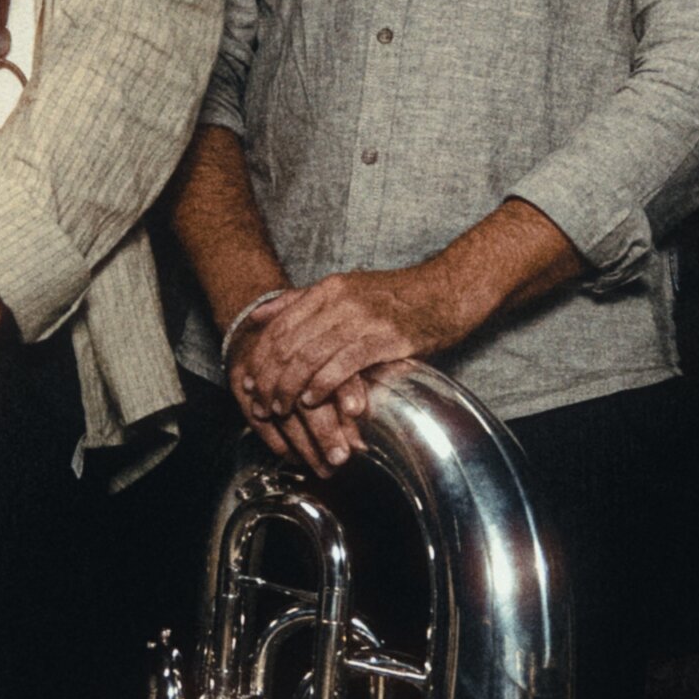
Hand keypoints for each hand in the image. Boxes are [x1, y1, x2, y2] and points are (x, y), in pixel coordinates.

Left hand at [231, 266, 441, 473]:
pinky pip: (340, 366)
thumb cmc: (398, 297)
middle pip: (289, 344)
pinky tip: (313, 401)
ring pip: (309, 357)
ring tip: (282, 408)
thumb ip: (301, 301)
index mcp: (328, 289)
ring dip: (290, 388)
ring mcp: (361, 318)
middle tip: (261, 405)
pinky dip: (321, 386)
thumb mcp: (347, 289)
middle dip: (269, 379)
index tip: (249, 383)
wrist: (448, 292)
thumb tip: (259, 316)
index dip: (260, 358)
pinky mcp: (383, 339)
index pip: (279, 325)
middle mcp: (340, 300)